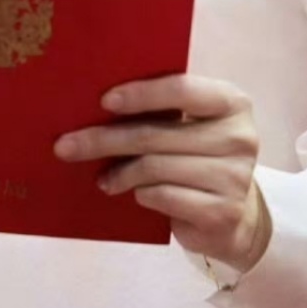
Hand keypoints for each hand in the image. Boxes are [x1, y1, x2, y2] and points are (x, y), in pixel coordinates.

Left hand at [54, 73, 270, 274]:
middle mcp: (240, 137)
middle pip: (156, 134)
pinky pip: (163, 196)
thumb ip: (161, 111)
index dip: (140, 94)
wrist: (231, 217)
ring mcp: (235, 177)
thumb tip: (93, 106)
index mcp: (232, 103)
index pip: (182, 89)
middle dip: (104, 139)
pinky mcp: (223, 212)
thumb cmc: (198, 160)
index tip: (103, 101)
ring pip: (155, 168)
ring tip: (102, 178)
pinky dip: (140, 194)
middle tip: (66, 146)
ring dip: (119, 173)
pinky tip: (131, 194)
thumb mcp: (190, 127)